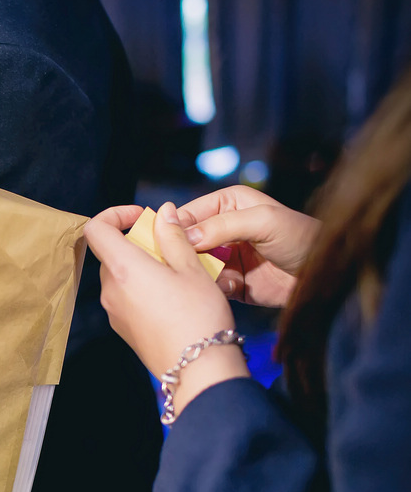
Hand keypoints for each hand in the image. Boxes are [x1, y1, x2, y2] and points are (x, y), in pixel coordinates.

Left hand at [84, 203, 239, 376]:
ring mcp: (113, 312)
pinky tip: (173, 297)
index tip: (142, 217)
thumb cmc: (199, 316)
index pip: (95, 229)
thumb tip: (163, 212)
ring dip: (142, 266)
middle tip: (172, 248)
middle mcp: (110, 290)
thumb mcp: (192, 269)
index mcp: (122, 269)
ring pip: (120, 275)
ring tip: (178, 275)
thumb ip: (173, 237)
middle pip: (111, 253)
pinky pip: (126, 297)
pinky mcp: (122, 328)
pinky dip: (142, 287)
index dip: (114, 215)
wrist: (198, 370)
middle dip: (138, 243)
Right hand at [177, 185, 320, 307]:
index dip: (173, 228)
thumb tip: (185, 237)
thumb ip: (222, 226)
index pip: (188, 214)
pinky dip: (215, 287)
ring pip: (195, 265)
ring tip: (209, 276)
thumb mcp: (263, 221)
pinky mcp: (232, 283)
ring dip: (199, 272)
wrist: (328, 275)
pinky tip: (232, 286)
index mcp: (227, 204)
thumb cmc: (302, 238)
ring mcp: (226, 257)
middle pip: (186, 241)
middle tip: (179, 263)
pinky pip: (212, 285)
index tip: (163, 243)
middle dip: (182, 253)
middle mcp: (222, 230)